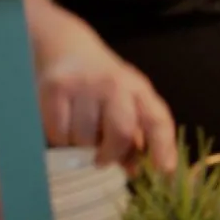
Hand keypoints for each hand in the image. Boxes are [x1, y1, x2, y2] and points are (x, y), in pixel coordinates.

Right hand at [37, 46, 176, 172]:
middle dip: (111, 154)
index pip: (157, 120)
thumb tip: (133, 170)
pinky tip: (64, 127)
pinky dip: (60, 139)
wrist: (68, 49)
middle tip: (102, 160)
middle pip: (121, 132)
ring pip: (84, 138)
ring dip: (81, 147)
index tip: (164, 170)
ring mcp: (84, 85)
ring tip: (81, 134)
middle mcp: (116, 84)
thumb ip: (134, 137)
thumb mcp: (127, 103)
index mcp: (140, 90)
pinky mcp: (55, 88)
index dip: (163, 147)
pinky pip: (58, 132)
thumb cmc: (104, 86)